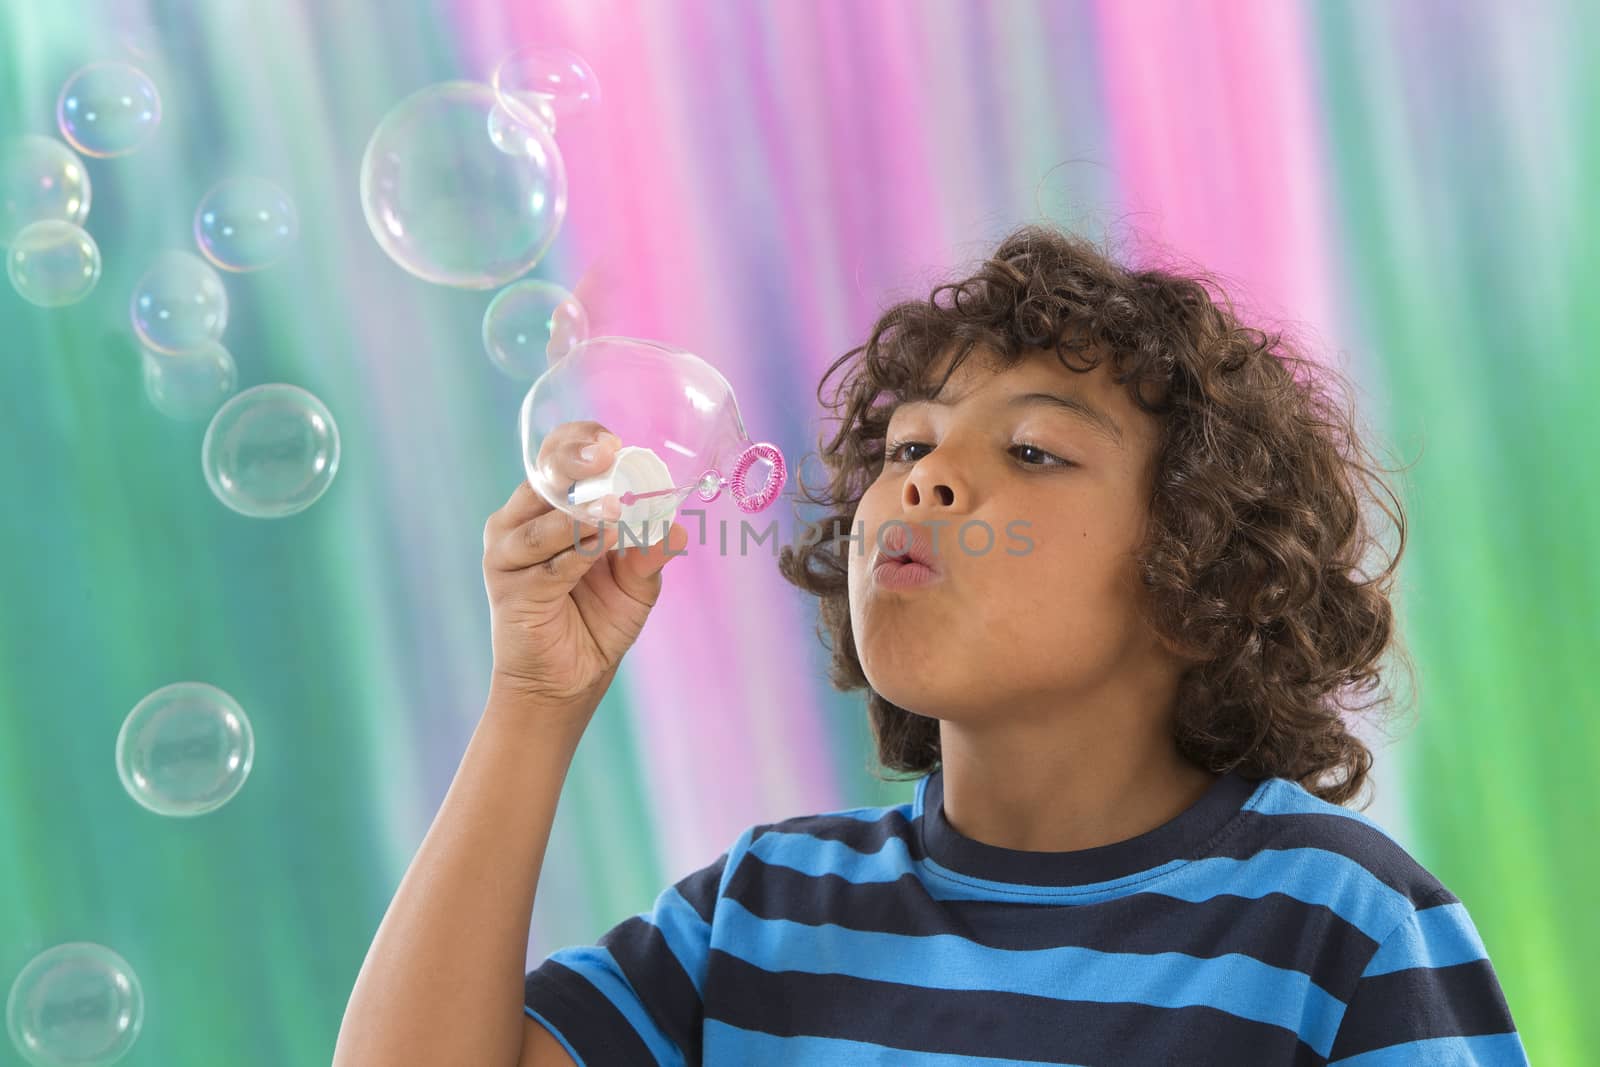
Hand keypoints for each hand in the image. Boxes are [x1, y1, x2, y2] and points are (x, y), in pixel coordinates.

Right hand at [482, 421, 689, 717]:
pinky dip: (576, 554)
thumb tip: (674, 527)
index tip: (614, 442)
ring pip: (541, 523)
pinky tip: (601, 546)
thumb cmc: (595, 623)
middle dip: (574, 462)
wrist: (565, 684)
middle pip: (543, 478)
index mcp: (547, 509)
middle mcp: (519, 523)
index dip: (580, 442)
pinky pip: (547, 566)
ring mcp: (509, 556)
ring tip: (611, 512)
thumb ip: (649, 553)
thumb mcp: (635, 585)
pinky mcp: (511, 590)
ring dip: (579, 516)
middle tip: (608, 455)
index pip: (555, 459)